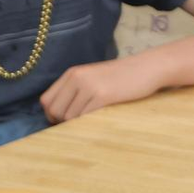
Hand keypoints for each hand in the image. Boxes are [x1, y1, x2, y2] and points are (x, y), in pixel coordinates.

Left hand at [39, 60, 159, 122]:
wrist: (147, 68)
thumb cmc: (122, 77)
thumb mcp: (93, 77)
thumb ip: (76, 90)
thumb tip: (60, 114)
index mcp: (72, 73)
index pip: (46, 100)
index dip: (52, 114)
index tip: (65, 120)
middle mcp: (77, 78)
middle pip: (54, 110)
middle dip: (62, 122)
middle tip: (78, 124)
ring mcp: (89, 86)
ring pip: (69, 116)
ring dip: (77, 124)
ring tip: (90, 122)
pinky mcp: (103, 95)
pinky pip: (85, 116)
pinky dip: (88, 123)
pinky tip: (98, 121)